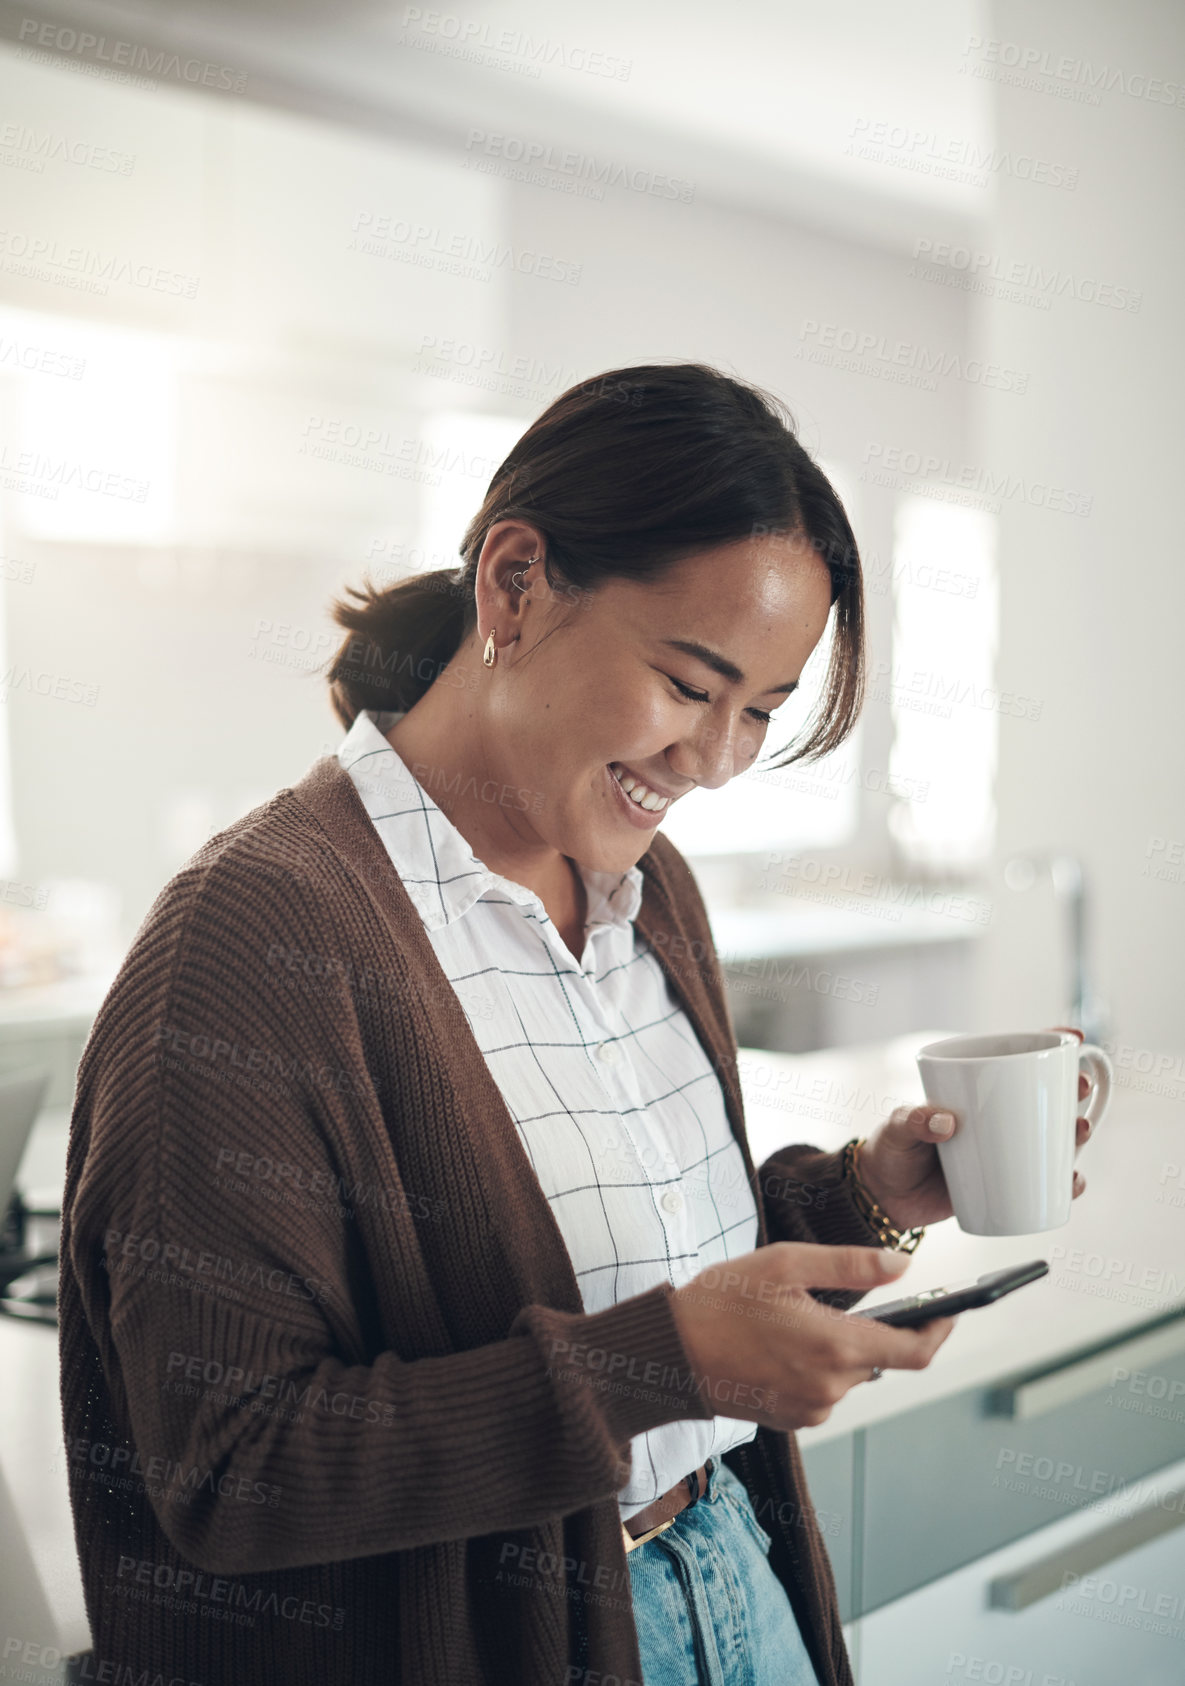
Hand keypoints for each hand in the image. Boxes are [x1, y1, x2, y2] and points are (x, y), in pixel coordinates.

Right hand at [670, 1242, 954, 1431]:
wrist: (668, 1354)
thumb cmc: (721, 1301)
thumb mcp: (785, 1264)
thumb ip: (851, 1264)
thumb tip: (904, 1266)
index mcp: (837, 1347)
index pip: (915, 1352)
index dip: (940, 1330)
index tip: (951, 1312)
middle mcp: (831, 1387)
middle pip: (876, 1359)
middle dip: (864, 1329)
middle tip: (824, 1297)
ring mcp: (811, 1409)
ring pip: (847, 1374)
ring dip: (833, 1347)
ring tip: (787, 1319)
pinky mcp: (790, 1419)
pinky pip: (820, 1389)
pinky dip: (811, 1365)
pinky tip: (775, 1344)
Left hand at [857, 1025, 1094, 1230]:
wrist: (884, 1198)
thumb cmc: (890, 1150)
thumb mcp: (896, 1128)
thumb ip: (914, 1121)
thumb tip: (947, 1123)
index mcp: (972, 1088)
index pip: (1013, 1058)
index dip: (1047, 1044)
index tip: (1072, 1037)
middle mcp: (996, 1115)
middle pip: (1045, 1096)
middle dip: (1072, 1087)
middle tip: (1078, 1088)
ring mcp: (1005, 1149)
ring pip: (1053, 1137)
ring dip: (1077, 1132)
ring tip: (1081, 1130)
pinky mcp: (1008, 1184)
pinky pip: (1046, 1180)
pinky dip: (1065, 1181)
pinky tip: (1073, 1181)